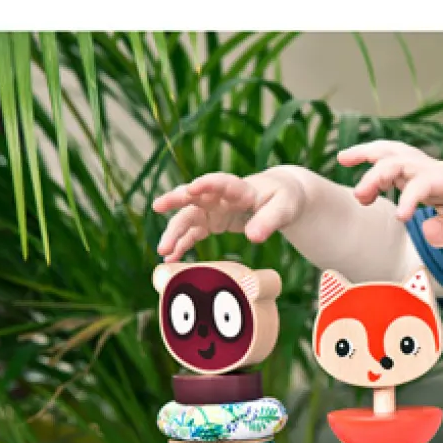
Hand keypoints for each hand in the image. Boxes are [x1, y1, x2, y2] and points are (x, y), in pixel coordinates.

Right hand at [153, 169, 306, 260]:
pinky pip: (193, 233)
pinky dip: (182, 244)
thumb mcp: (284, 209)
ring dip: (174, 232)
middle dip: (176, 200)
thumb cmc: (284, 199)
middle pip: (195, 197)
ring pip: (189, 218)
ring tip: (163, 251)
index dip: (207, 184)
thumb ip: (269, 221)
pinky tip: (170, 259)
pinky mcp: (212, 222)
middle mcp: (221, 197)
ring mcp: (214, 209)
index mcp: (241, 189)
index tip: (192, 188)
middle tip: (157, 206)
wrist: (280, 197)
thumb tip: (254, 238)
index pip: (222, 183)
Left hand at [338, 141, 442, 247]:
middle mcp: (430, 172)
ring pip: (400, 163)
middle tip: (342, 160)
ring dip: (377, 176)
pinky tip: (404, 216)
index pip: (393, 163)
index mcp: (428, 180)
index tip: (347, 164)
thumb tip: (426, 233)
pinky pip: (425, 184)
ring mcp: (441, 173)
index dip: (369, 161)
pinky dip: (410, 198)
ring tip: (362, 194)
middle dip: (364, 155)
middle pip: (390, 154)